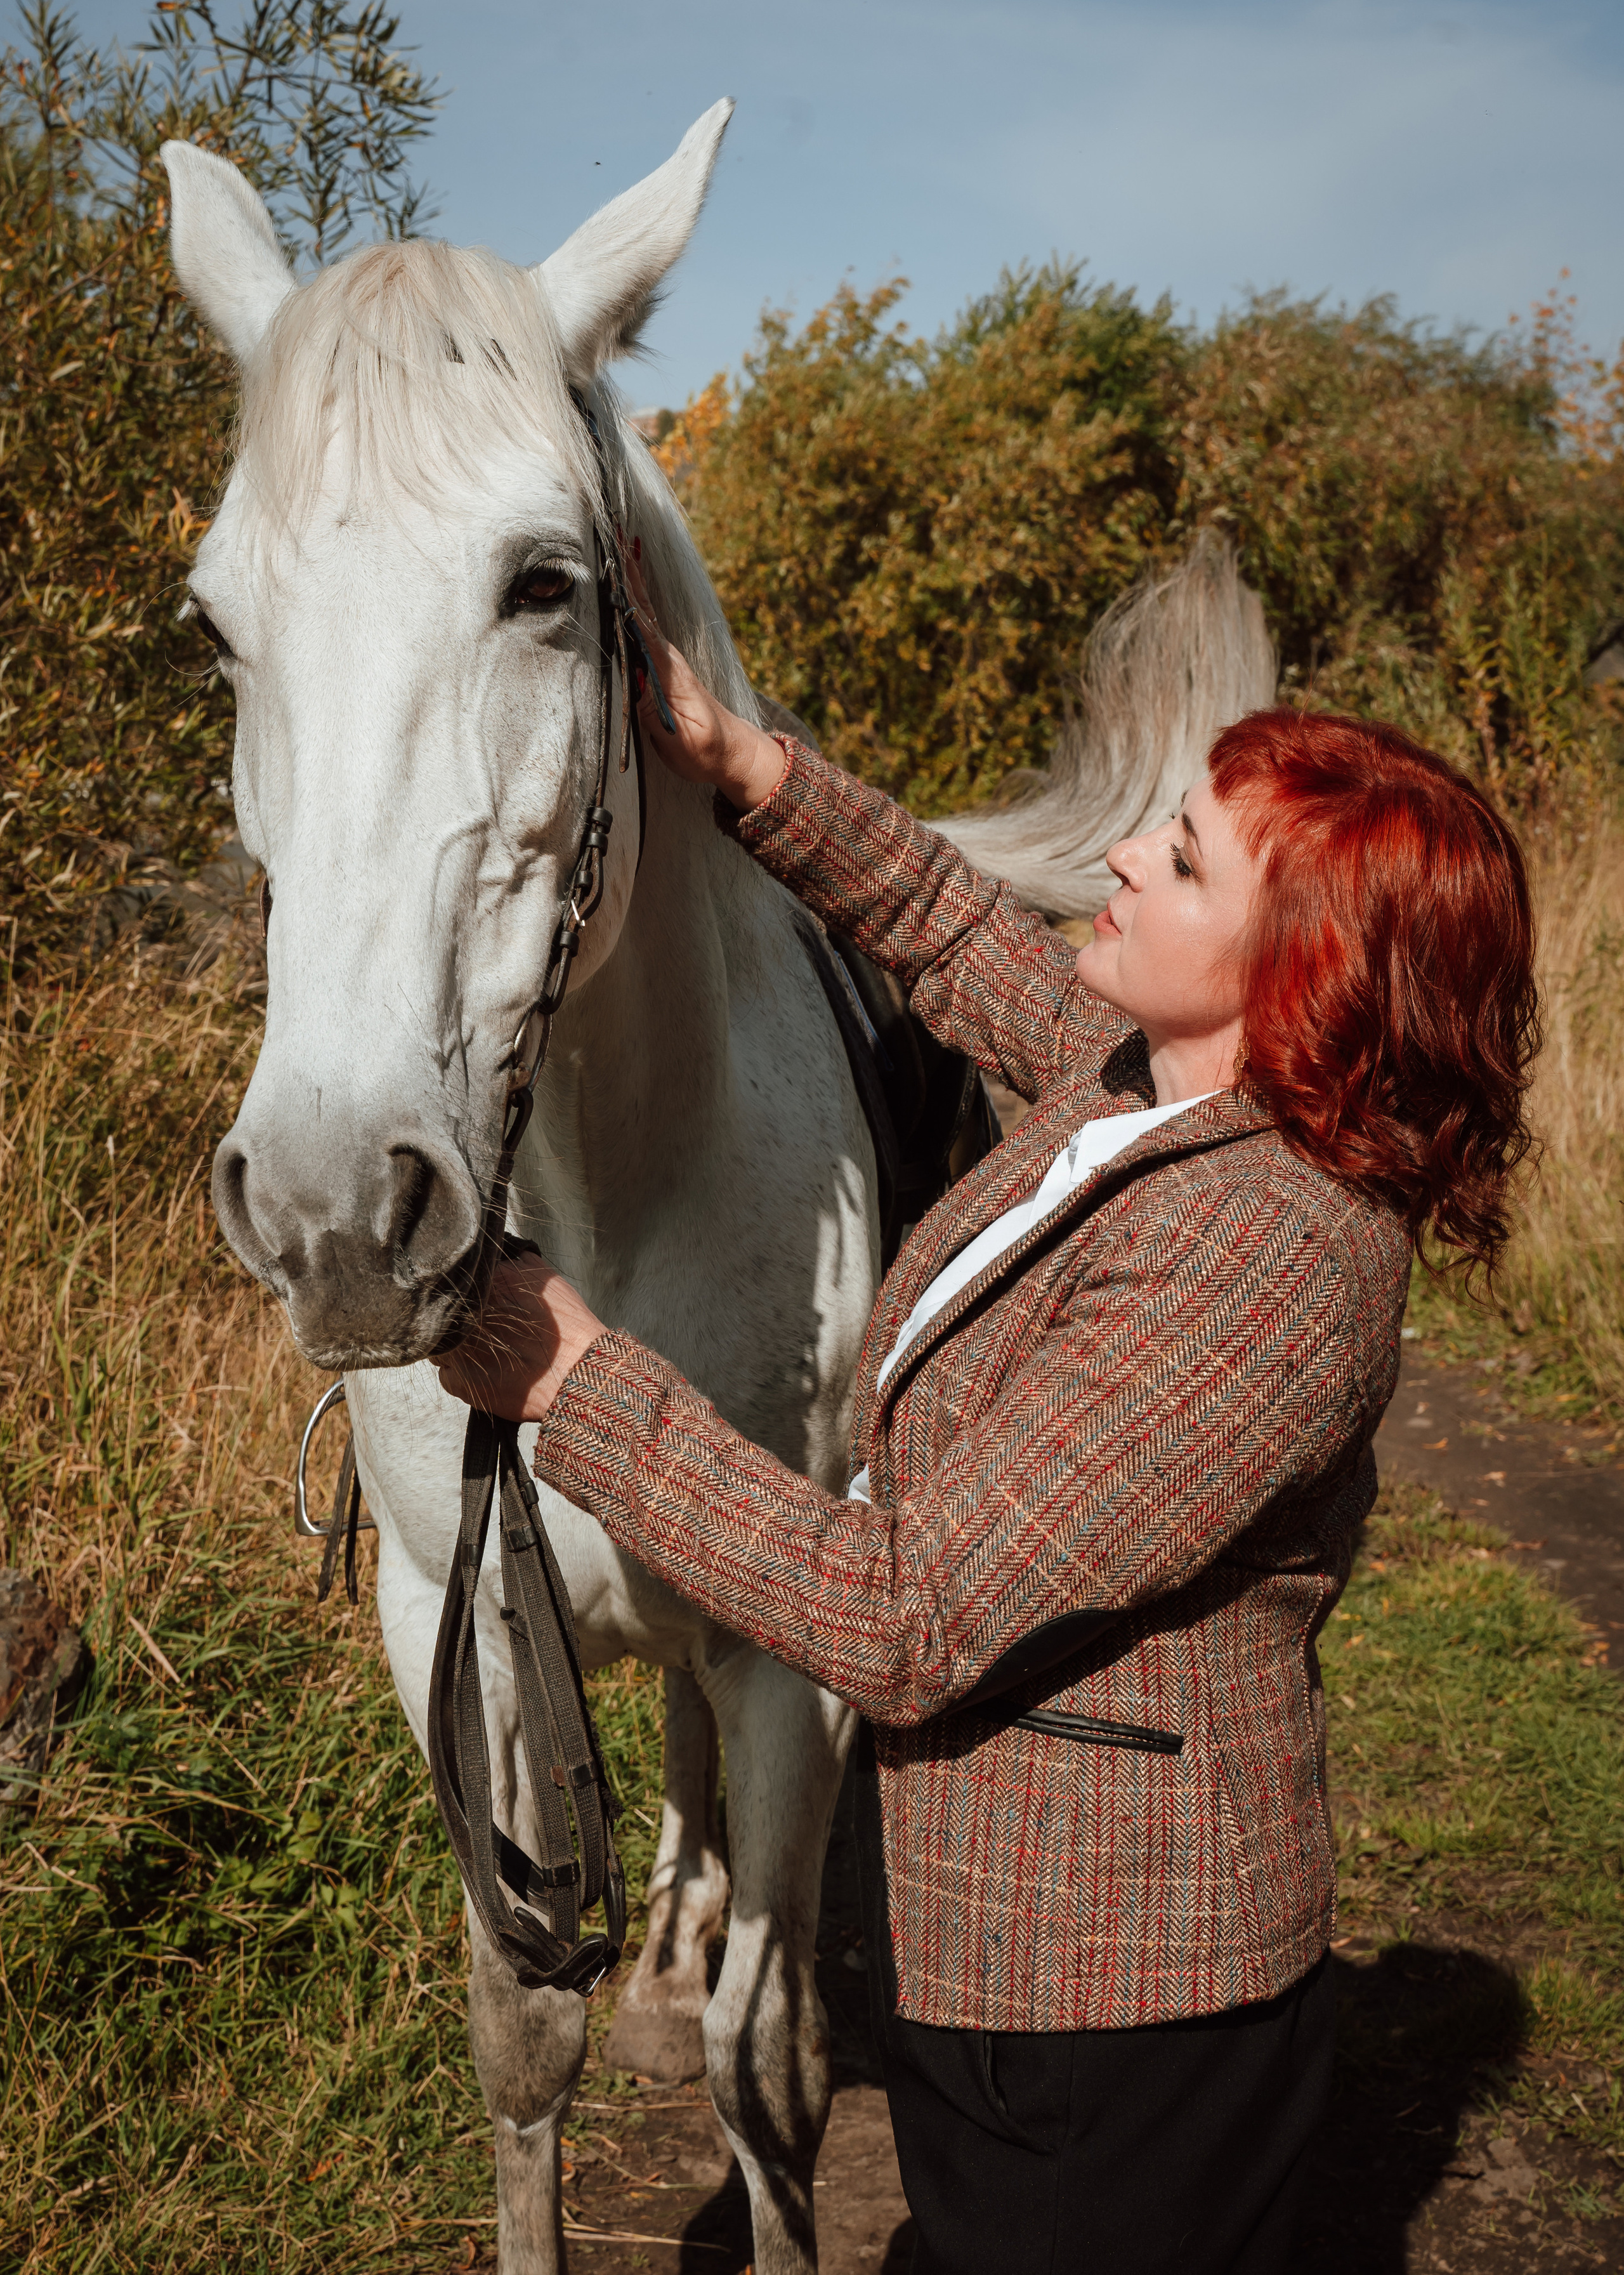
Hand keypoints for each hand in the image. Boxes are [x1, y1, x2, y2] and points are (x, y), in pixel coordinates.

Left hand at [434, 1252, 604, 1423]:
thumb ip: (513, 1261)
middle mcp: (462, 1316)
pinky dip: (462, 1374)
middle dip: (458, 1321)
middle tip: (483, 1329)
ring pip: (440, 1346)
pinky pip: (447, 1375)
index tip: (478, 1303)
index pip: (453, 1284)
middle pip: (443, 1316)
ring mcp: (457, 1350)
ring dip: (456, 1347)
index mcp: (481, 1285)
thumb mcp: (542, 1275)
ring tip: (484, 1351)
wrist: (576, 1370)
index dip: (465, 1295)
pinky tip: (486, 1371)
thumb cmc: (565, 1326)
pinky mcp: (459, 1381)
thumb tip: (499, 1254)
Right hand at [625, 544, 786, 810]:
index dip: (627, 591)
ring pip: (642, 609)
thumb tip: (631, 672)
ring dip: (629, 576)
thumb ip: (652, 707)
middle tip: (612, 528)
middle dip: (627, 568)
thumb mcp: (676, 737)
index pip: (641, 622)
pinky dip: (634, 599)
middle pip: (641, 604)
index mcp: (667, 669)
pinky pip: (643, 625)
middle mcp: (666, 655)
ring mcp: (665, 658)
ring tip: (617, 542)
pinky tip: (628, 583)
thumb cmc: (702, 750)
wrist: (731, 754)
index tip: (614, 557)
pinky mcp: (663, 665)